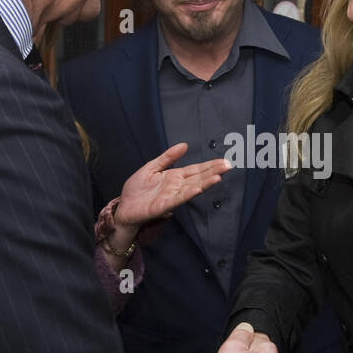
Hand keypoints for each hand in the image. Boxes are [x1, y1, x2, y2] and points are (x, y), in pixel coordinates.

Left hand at [116, 142, 230, 227]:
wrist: (124, 207)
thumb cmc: (136, 190)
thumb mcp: (151, 167)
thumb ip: (168, 157)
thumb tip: (185, 145)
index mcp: (174, 176)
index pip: (196, 169)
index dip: (209, 165)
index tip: (224, 161)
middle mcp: (177, 186)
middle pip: (198, 177)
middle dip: (213, 171)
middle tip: (229, 165)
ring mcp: (172, 196)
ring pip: (192, 187)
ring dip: (205, 182)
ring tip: (219, 176)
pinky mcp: (164, 205)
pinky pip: (178, 198)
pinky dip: (189, 193)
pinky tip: (199, 189)